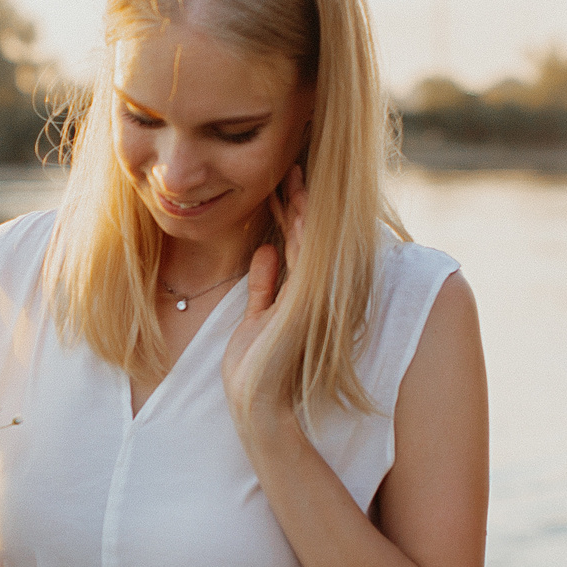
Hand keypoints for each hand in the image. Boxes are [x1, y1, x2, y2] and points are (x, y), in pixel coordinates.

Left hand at [221, 164, 307, 431]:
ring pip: (308, 240)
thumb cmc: (254, 369)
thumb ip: (265, 286)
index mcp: (300, 296)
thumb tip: (268, 250)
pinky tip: (294, 199)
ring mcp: (312, 297)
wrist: (257, 403)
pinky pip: (303, 254)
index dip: (289, 213)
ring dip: (301, 205)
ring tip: (293, 172)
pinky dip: (299, 226)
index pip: (297, 244)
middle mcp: (312, 294)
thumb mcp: (256, 318)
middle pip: (307, 237)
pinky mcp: (305, 301)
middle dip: (299, 200)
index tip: (280, 183)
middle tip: (292, 163)